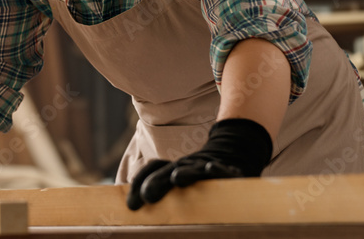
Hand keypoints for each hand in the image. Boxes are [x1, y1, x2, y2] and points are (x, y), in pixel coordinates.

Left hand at [126, 118, 272, 210]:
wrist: (233, 154)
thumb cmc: (201, 179)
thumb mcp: (180, 187)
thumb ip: (162, 194)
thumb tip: (135, 208)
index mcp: (172, 168)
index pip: (153, 169)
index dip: (140, 182)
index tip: (131, 204)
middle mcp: (186, 166)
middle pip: (167, 170)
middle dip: (156, 182)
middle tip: (146, 197)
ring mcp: (205, 167)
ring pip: (192, 169)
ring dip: (184, 172)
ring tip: (177, 178)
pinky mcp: (226, 171)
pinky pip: (221, 170)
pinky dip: (216, 169)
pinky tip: (211, 169)